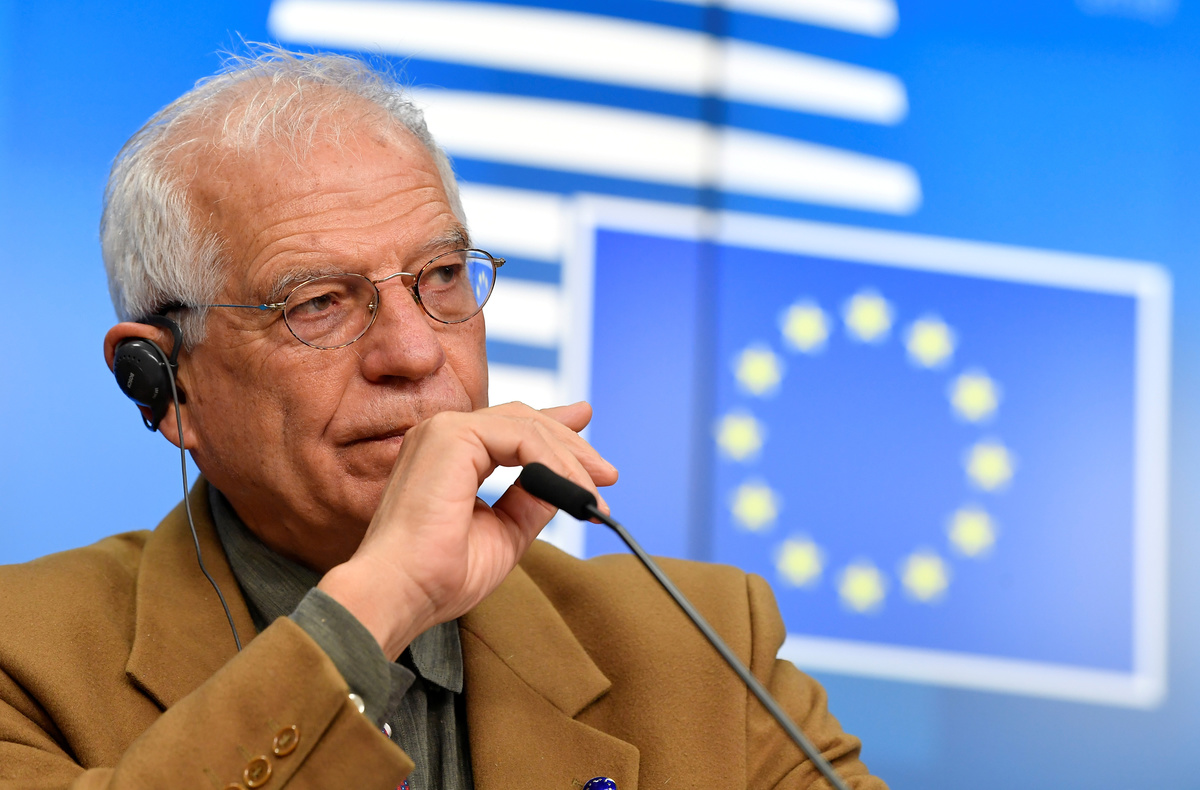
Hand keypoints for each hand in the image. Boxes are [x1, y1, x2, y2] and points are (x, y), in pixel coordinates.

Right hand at [317, 401, 616, 659]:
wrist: (401, 594)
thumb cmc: (438, 576)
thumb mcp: (504, 534)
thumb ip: (531, 503)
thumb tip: (565, 486)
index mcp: (448, 456)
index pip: (510, 429)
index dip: (556, 434)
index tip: (592, 456)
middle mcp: (442, 435)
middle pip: (524, 420)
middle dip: (572, 445)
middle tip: (607, 475)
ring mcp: (443, 431)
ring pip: (527, 426)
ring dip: (570, 460)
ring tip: (595, 494)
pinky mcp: (451, 437)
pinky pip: (522, 438)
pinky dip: (555, 463)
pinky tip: (572, 492)